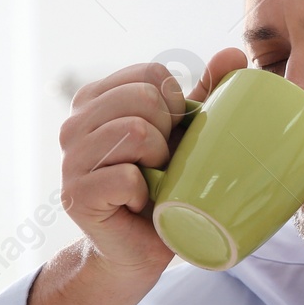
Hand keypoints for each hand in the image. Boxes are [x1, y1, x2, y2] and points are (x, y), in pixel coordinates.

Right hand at [57, 48, 245, 283]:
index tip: (172, 136)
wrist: (141, 251)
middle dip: (169, 134)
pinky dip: (146, 193)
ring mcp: (70, 158)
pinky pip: (128, 177)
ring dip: (159, 163)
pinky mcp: (76, 194)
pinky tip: (139, 204)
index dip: (176, 105)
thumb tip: (233, 54)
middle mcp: (75, 123)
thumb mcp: (186, 137)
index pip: (152, 73)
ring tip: (152, 181)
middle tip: (161, 164)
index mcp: (96, 99)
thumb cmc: (164, 189)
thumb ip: (205, 95)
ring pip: (136, 132)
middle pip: (145, 98)